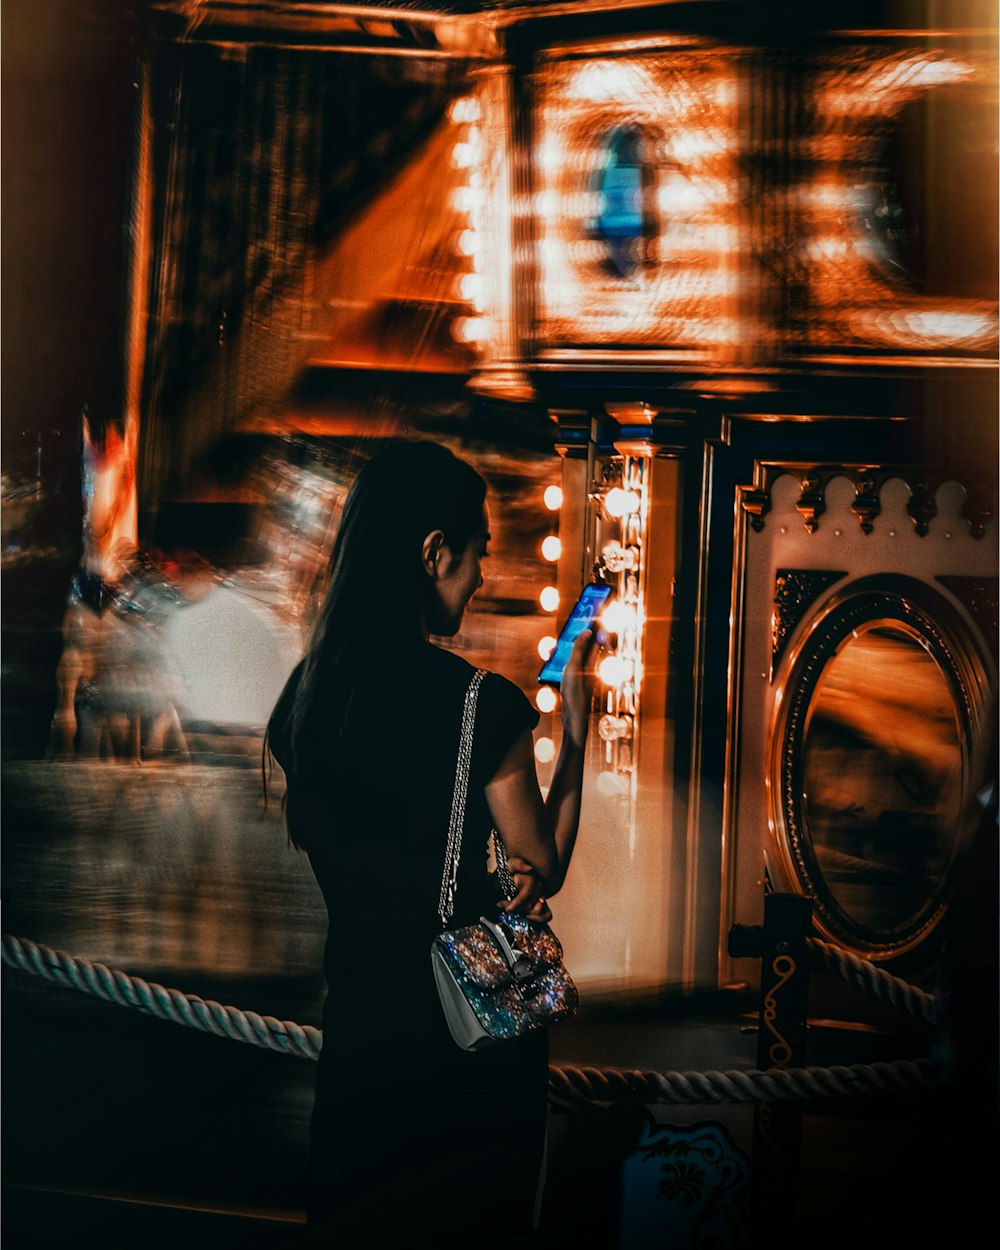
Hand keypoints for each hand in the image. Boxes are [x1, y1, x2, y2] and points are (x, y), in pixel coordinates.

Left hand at [499, 854, 552, 922]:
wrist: (512, 878)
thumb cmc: (511, 871)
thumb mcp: (511, 864)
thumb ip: (518, 864)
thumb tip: (529, 869)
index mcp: (532, 879)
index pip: (528, 893)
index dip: (518, 903)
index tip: (509, 908)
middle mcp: (539, 888)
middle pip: (532, 905)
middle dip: (518, 909)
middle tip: (507, 908)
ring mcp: (543, 897)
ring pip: (539, 911)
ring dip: (525, 913)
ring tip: (516, 910)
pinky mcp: (545, 906)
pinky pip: (547, 915)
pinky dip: (537, 919)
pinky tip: (527, 916)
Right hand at [560, 627, 596, 748]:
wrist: (574, 719)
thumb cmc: (575, 694)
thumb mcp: (574, 668)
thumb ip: (579, 650)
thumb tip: (587, 631)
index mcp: (592, 662)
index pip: (596, 639)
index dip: (595, 627)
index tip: (593, 616)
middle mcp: (590, 668)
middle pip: (587, 647)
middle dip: (579, 638)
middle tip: (573, 628)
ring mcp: (583, 676)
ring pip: (577, 658)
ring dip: (568, 650)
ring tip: (555, 647)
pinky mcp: (576, 684)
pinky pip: (570, 668)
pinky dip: (563, 662)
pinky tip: (554, 665)